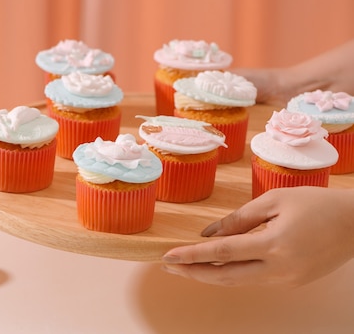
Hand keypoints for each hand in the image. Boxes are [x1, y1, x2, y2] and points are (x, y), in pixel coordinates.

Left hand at [161, 186, 353, 286]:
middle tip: (168, 267)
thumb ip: (238, 219)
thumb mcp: (273, 200)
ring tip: (185, 267)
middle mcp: (280, 269)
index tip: (168, 257)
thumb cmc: (316, 204)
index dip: (191, 255)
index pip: (222, 253)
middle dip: (193, 273)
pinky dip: (232, 274)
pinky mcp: (292, 283)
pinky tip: (216, 266)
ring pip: (238, 282)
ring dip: (209, 275)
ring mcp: (287, 280)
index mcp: (274, 245)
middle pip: (225, 277)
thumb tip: (209, 235)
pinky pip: (254, 280)